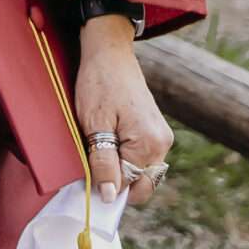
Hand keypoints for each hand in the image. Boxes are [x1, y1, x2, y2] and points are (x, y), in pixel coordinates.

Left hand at [73, 17, 170, 205]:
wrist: (110, 52)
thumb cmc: (99, 83)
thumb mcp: (94, 124)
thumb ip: (103, 163)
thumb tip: (109, 196)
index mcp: (149, 144)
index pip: (129, 187)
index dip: (106, 186)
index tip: (86, 177)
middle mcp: (162, 144)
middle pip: (139, 184)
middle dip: (116, 180)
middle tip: (92, 158)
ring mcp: (161, 137)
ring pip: (140, 172)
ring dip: (120, 168)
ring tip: (100, 144)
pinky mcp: (156, 132)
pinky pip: (142, 158)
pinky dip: (125, 158)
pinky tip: (109, 140)